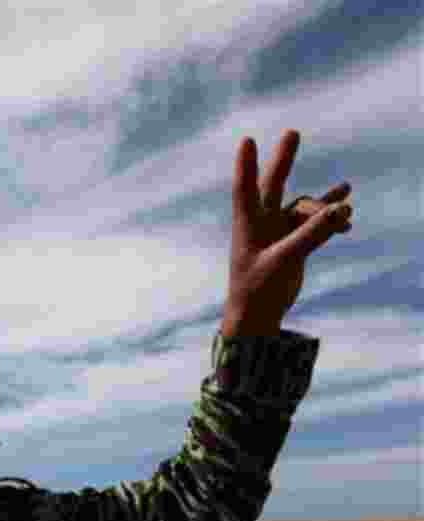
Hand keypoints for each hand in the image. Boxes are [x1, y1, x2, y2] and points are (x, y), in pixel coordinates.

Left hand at [223, 129, 352, 335]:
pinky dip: (330, 218)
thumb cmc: (258, 288)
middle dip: (284, 159)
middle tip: (293, 133)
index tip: (247, 140)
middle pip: (273, 184)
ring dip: (323, 204)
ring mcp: (278, 232)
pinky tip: (348, 213)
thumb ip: (312, 234)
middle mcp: (261, 223)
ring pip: (303, 208)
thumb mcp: (286, 260)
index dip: (247, 164)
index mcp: (248, 224)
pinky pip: (315, 224)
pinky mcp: (293, 244)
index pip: (246, 187)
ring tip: (347, 189)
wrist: (257, 315)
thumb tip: (341, 210)